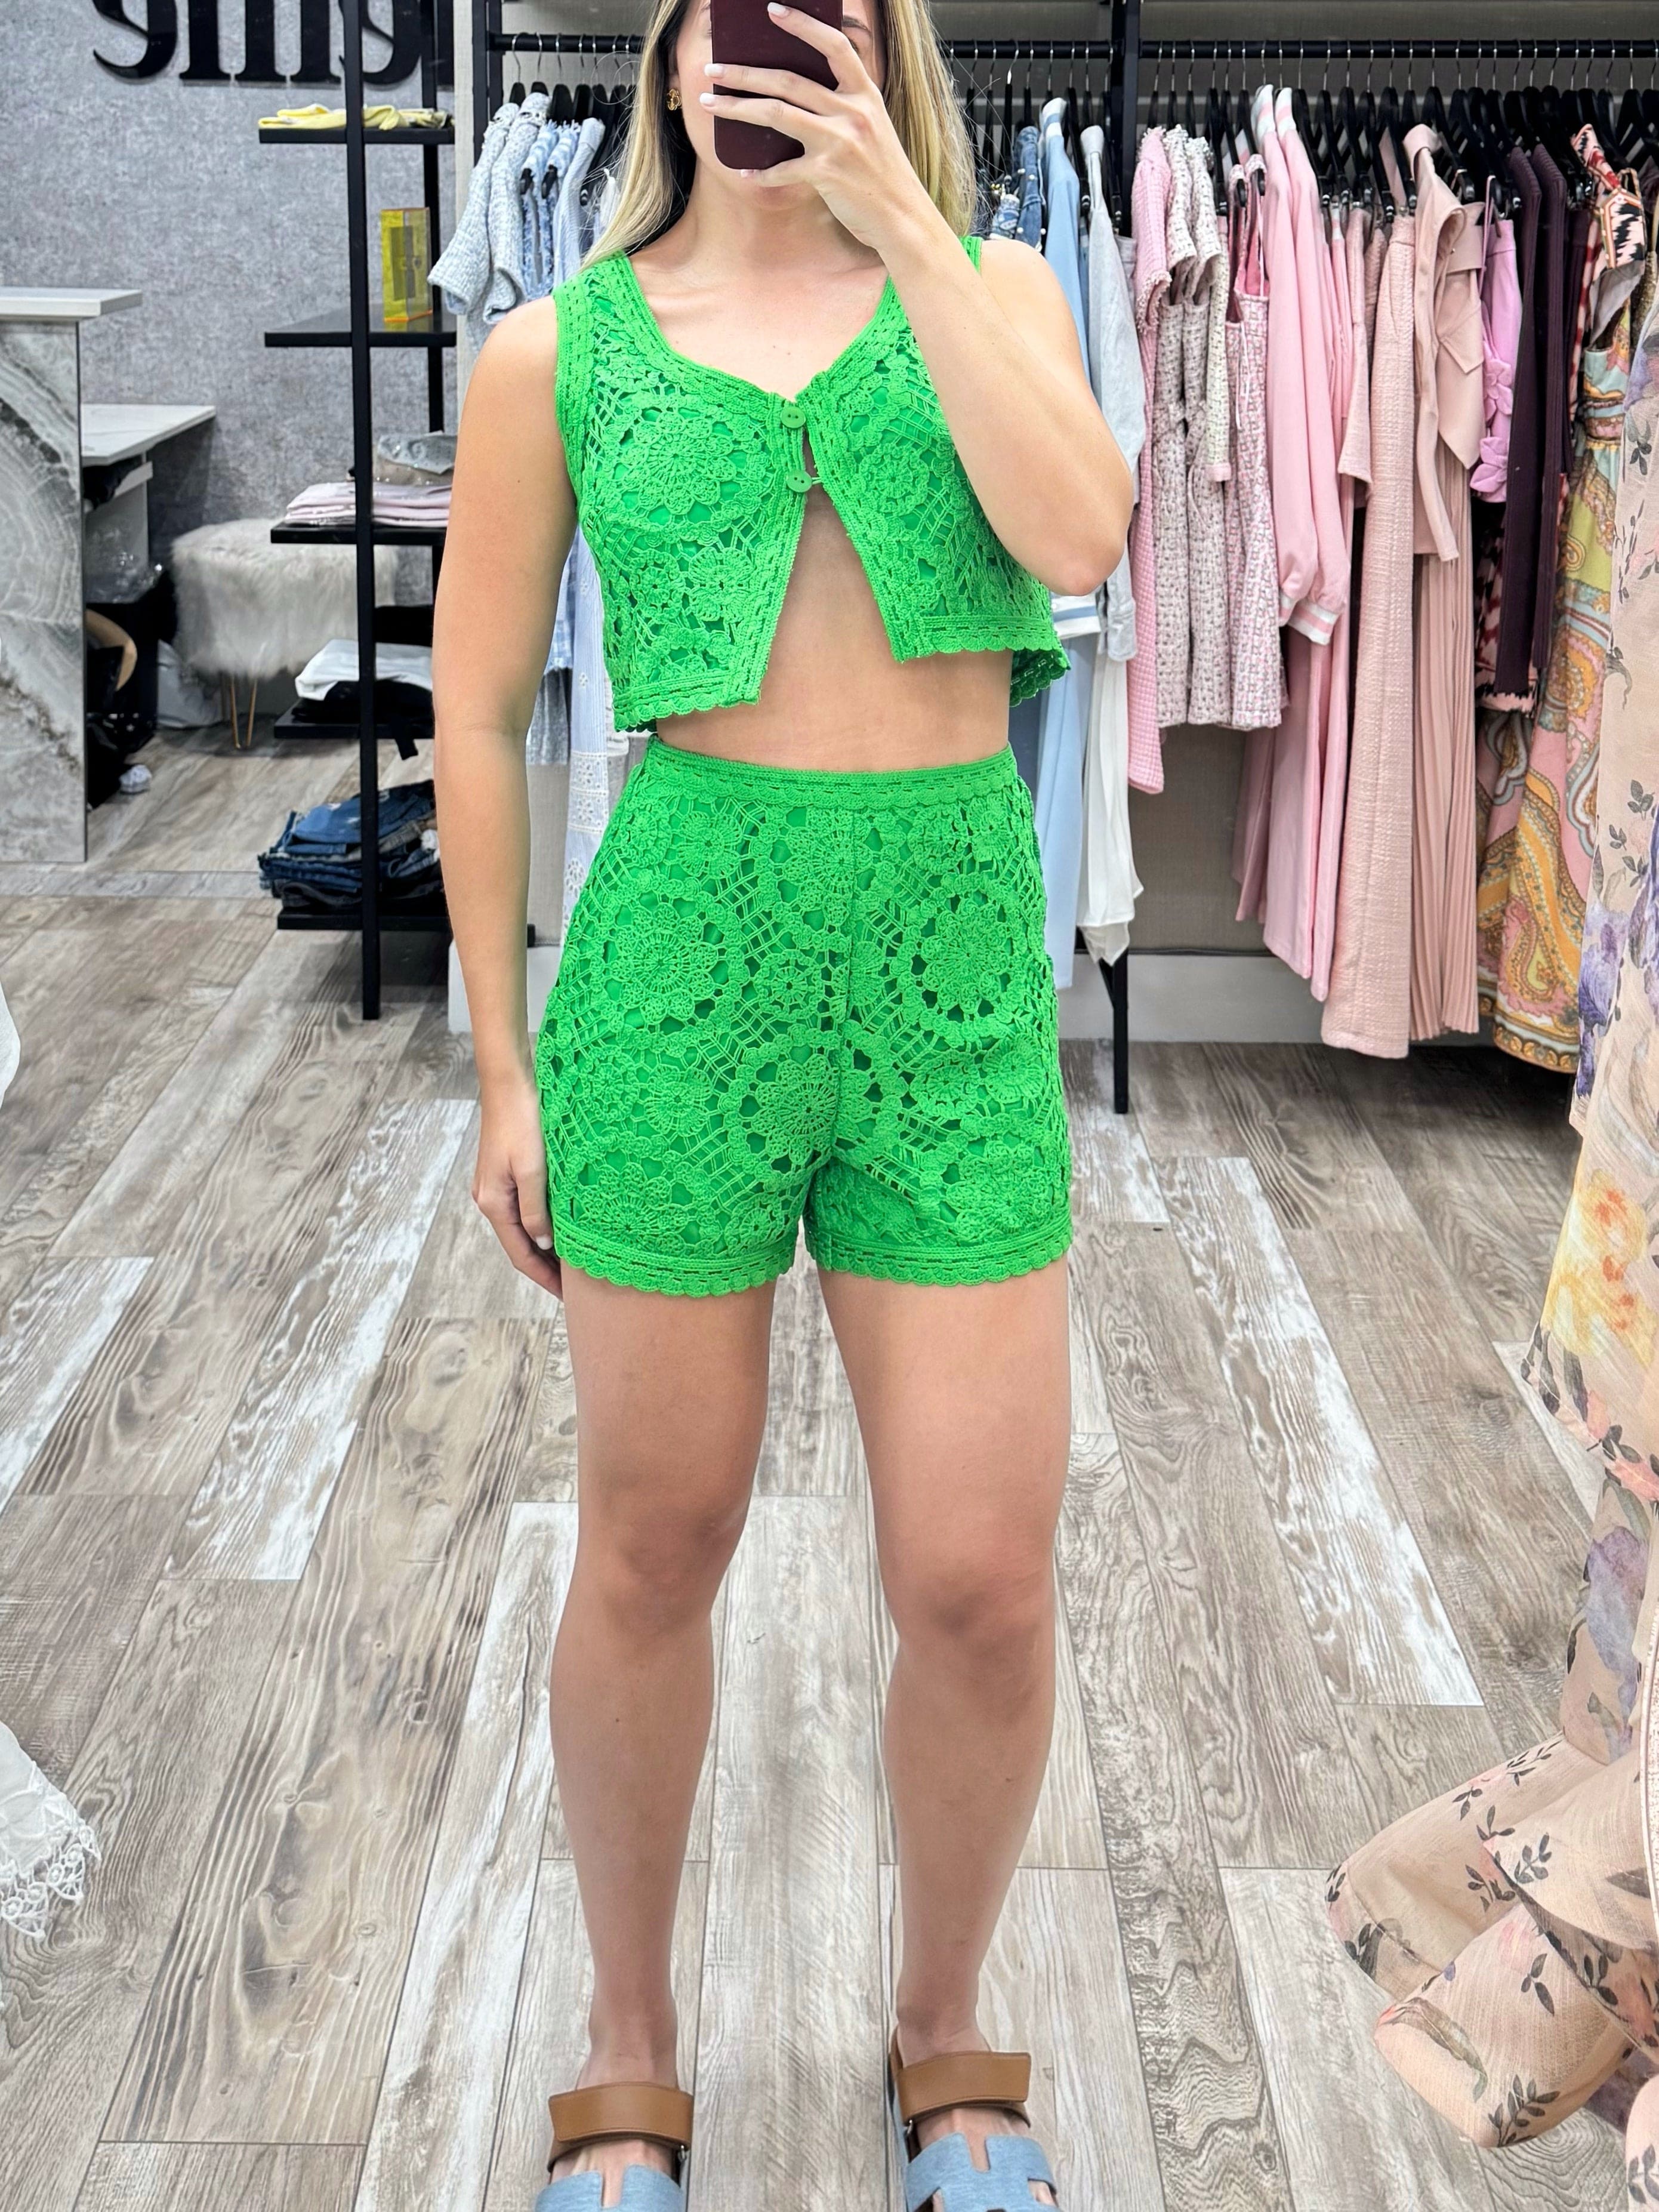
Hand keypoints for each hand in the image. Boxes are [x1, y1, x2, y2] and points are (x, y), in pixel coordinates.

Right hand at [473, 1067, 561, 1297]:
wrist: (509, 1083)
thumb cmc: (522, 1122)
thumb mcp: (533, 1169)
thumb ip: (536, 1210)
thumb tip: (543, 1244)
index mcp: (493, 1203)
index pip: (520, 1254)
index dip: (543, 1277)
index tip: (567, 1297)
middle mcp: (489, 1199)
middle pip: (520, 1244)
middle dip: (545, 1267)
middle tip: (576, 1286)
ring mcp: (496, 1186)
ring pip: (523, 1227)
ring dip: (545, 1246)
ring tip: (573, 1263)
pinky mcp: (505, 1173)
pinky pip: (524, 1210)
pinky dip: (542, 1224)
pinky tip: (561, 1227)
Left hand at [698, 1, 934, 249]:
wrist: (903, 217)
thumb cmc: (883, 174)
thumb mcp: (872, 127)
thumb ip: (844, 105)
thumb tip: (798, 92)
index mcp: (865, 94)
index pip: (833, 46)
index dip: (803, 25)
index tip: (772, 10)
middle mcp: (852, 112)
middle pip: (788, 79)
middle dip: (745, 72)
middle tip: (714, 69)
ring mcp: (839, 141)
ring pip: (776, 113)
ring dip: (737, 107)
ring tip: (710, 103)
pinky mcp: (827, 174)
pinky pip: (782, 169)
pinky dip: (760, 172)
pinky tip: (743, 171)